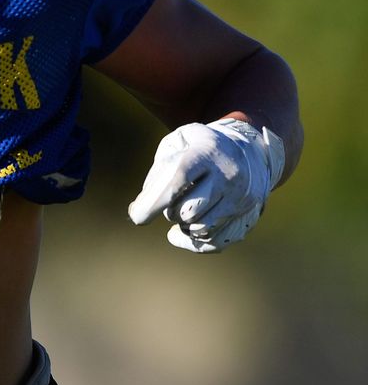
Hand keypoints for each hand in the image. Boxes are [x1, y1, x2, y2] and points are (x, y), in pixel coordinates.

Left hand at [128, 118, 285, 252]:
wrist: (249, 149)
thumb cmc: (199, 147)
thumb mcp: (176, 142)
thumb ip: (159, 169)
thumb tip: (148, 202)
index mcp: (206, 153)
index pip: (177, 181)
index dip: (153, 202)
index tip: (136, 216)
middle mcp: (228, 176)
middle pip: (188, 211)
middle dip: (170, 211)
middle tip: (171, 200)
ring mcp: (241, 198)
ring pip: (201, 229)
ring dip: (184, 225)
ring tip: (184, 209)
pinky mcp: (247, 216)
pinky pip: (215, 242)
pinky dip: (194, 241)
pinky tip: (185, 231)